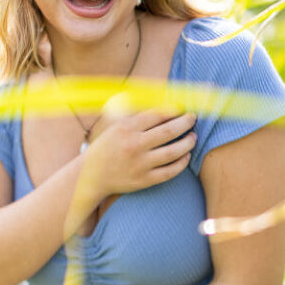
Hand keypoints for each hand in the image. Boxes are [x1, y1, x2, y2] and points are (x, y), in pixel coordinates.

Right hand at [81, 104, 196, 200]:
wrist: (91, 175)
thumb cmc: (106, 146)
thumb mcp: (115, 125)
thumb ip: (134, 114)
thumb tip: (161, 104)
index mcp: (126, 128)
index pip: (157, 115)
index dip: (174, 110)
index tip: (182, 109)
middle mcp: (134, 145)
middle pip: (168, 131)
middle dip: (185, 123)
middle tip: (193, 118)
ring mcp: (140, 164)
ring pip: (172, 152)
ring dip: (187, 143)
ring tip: (193, 137)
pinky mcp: (144, 180)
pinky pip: (169, 171)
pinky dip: (181, 163)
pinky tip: (186, 156)